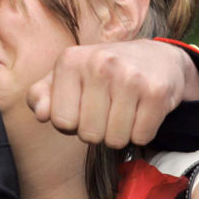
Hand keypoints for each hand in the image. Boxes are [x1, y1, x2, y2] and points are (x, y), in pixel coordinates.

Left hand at [26, 39, 198, 147]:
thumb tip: (41, 114)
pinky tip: (142, 110)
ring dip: (120, 133)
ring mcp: (130, 76)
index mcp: (71, 59)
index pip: (60, 121)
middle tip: (107, 109)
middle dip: (98, 130)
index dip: (72, 123)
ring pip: (115, 140)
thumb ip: (41, 95)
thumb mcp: (66, 77)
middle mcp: (100, 63)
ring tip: (124, 109)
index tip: (83, 106)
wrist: (157, 58)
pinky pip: (141, 137)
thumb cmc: (102, 73)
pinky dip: (141, 131)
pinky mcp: (156, 91)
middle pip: (89, 135)